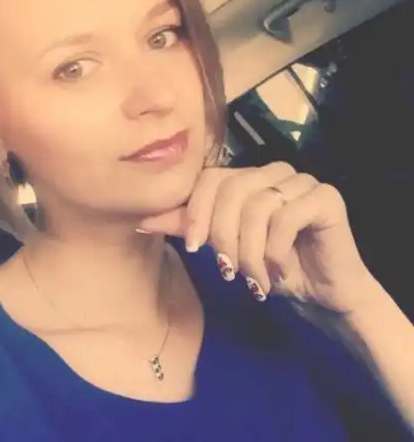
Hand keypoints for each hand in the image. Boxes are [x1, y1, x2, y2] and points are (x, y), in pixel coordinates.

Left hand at [139, 162, 378, 313]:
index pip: (210, 178)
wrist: (322, 294)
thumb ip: (188, 227)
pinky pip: (286, 216)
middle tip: (229, 271)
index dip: (197, 211)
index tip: (194, 248)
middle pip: (231, 189)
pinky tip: (279, 272)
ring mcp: (301, 181)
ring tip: (255, 279)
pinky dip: (275, 251)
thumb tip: (141, 220)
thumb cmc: (270, 267)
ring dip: (250, 252)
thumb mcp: (223, 246)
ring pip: (256, 205)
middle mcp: (273, 172)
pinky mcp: (326, 197)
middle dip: (223, 236)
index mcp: (248, 177)